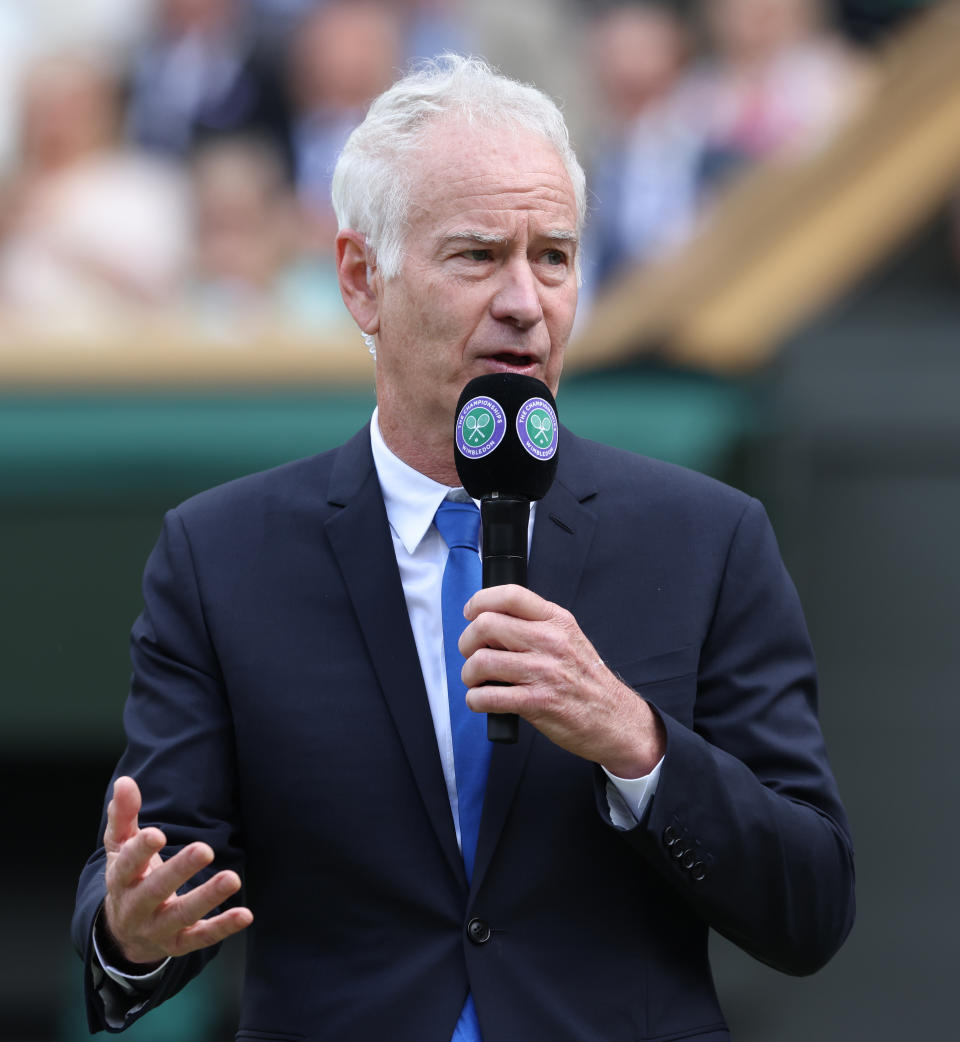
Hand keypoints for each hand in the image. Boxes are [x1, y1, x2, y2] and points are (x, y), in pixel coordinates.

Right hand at [101, 776, 252, 967]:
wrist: (124, 932)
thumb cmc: (129, 877)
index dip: (140, 850)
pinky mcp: (179, 943)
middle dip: (179, 871)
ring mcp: (158, 928)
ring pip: (182, 915)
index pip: (128, 864)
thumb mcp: (120, 847)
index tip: (157, 834)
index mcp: (121, 879)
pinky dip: (223, 927)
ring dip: (207, 898)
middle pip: (155, 890)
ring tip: (232, 878)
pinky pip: (201, 938)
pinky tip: (245, 914)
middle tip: (204, 849)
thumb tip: (125, 782)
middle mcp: (137, 907)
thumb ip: (124, 815)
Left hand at [460, 585, 664, 776]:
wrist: (614, 719)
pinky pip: (487, 697)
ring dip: (469, 675)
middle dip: (467, 641)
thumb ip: (535, 626)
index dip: (480, 601)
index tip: (471, 613)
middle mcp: (549, 641)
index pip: (510, 594)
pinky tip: (482, 701)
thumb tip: (491, 621)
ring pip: (481, 661)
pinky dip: (475, 700)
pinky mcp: (536, 703)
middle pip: (486, 625)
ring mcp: (543, 672)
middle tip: (472, 654)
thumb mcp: (569, 639)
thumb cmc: (586, 680)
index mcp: (556, 620)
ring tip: (477, 681)